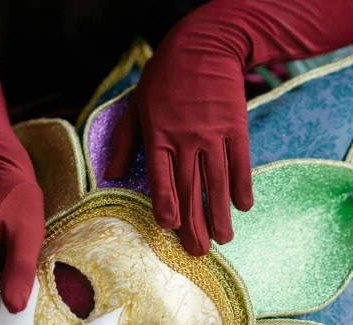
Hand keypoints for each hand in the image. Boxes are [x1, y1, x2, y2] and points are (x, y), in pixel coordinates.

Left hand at [104, 2, 252, 255]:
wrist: (205, 44)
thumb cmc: (164, 77)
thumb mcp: (136, 106)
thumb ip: (123, 143)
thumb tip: (108, 176)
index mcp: (158, 135)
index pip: (160, 179)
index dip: (166, 205)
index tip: (170, 228)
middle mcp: (185, 139)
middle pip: (190, 189)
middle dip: (195, 223)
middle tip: (200, 252)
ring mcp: (213, 134)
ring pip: (217, 181)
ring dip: (220, 213)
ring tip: (224, 238)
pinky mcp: (236, 126)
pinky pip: (240, 162)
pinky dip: (242, 185)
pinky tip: (243, 207)